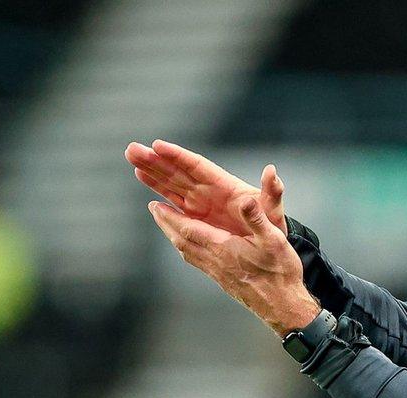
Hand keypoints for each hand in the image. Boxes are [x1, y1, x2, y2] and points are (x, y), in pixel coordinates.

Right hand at [125, 139, 287, 237]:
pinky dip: (158, 190)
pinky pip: (173, 200)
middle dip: (156, 160)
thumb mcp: (274, 209)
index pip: (197, 167)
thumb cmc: (272, 223)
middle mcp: (209, 190)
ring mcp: (201, 201)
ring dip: (152, 171)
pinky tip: (142, 178)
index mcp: (225, 186)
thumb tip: (272, 172)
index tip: (158, 146)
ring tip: (132, 158)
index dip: (178, 156)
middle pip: (178, 171)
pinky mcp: (196, 214)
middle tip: (132, 149)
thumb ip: (273, 192)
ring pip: (171, 182)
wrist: (268, 242)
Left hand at [147, 195, 319, 336]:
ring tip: (168, 225)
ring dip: (174, 237)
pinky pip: (197, 261)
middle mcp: (214, 262)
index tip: (156, 205)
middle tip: (155, 210)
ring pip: (186, 253)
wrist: (282, 306)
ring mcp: (217, 273)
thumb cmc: (279, 273)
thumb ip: (257, 219)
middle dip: (166, 225)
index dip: (170, 217)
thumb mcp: (273, 240)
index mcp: (223, 249)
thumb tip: (245, 200)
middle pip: (181, 242)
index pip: (188, 230)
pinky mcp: (222, 280)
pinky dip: (187, 249)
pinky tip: (192, 247)